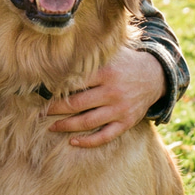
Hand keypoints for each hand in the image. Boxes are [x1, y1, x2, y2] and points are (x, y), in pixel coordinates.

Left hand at [46, 48, 164, 147]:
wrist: (155, 75)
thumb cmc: (125, 61)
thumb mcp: (110, 53)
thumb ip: (89, 54)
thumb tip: (60, 53)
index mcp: (106, 72)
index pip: (75, 82)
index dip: (56, 88)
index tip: (40, 91)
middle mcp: (112, 91)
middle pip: (77, 104)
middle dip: (55, 109)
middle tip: (39, 112)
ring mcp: (120, 109)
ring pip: (88, 122)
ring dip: (67, 126)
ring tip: (51, 127)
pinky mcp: (127, 122)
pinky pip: (105, 136)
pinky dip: (89, 142)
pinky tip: (73, 142)